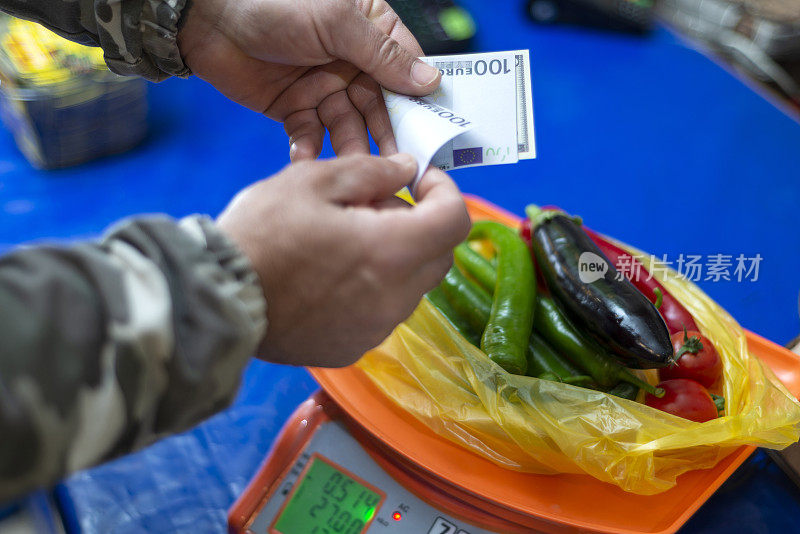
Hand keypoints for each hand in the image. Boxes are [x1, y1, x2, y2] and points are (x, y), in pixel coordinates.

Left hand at [178, 0, 440, 160]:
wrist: (208, 18)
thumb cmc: (275, 3)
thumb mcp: (336, 22)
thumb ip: (383, 55)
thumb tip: (432, 81)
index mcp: (370, 32)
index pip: (406, 70)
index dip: (419, 102)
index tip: (434, 133)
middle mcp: (352, 63)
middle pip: (381, 107)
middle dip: (388, 135)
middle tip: (399, 166)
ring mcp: (324, 88)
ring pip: (348, 126)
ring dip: (352, 148)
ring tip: (355, 169)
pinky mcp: (295, 110)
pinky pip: (311, 136)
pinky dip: (311, 151)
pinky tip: (311, 163)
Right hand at [217, 155, 469, 366]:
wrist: (216, 302)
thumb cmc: (261, 234)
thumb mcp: (312, 181)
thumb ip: (371, 171)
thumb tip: (407, 170)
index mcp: (392, 252)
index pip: (456, 220)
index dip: (445, 192)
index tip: (417, 180)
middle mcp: (395, 298)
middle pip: (438, 255)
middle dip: (419, 223)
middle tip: (371, 206)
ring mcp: (376, 329)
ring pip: (412, 284)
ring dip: (396, 256)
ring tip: (344, 240)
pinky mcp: (354, 347)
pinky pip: (384, 311)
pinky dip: (374, 287)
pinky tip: (332, 276)